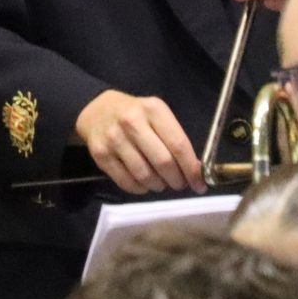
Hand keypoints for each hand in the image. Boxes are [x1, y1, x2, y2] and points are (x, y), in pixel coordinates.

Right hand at [74, 90, 202, 193]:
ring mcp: (114, 139)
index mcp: (153, 110)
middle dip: (176, 180)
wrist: (98, 111)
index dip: (191, 169)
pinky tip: (144, 184)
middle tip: (179, 184)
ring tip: (161, 183)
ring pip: (144, 175)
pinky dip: (140, 188)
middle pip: (163, 162)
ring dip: (158, 185)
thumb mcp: (157, 115)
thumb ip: (175, 139)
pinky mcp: (100, 154)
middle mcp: (132, 122)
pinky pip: (126, 181)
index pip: (178, 144)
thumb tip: (195, 171)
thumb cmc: (136, 115)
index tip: (199, 184)